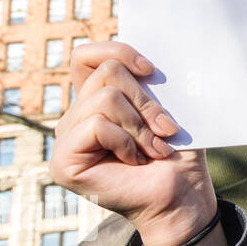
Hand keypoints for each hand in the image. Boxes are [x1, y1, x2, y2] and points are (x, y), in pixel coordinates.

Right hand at [51, 42, 224, 245]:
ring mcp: (66, 138)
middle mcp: (75, 115)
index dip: (118, 51)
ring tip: (155, 148)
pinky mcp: (63, 160)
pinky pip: (97, 125)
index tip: (151, 70)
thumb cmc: (178, 152)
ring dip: (141, 125)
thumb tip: (146, 59)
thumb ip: (145, 83)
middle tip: (166, 129)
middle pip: (106, 73)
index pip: (85, 56)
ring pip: (105, 98)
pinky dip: (127, 141)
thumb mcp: (165, 108)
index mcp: (95, 99)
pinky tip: (136, 160)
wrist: (183, 194)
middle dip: (146, 100)